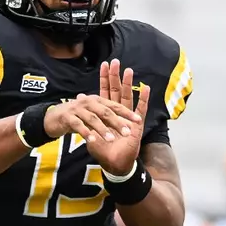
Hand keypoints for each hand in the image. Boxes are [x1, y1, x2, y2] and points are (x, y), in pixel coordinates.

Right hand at [42, 92, 139, 147]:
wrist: (53, 118)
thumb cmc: (77, 117)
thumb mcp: (93, 115)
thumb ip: (106, 118)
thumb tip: (125, 122)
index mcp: (97, 100)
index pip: (115, 106)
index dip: (127, 113)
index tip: (138, 121)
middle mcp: (89, 102)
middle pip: (106, 112)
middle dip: (117, 122)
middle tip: (127, 132)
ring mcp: (77, 109)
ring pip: (93, 119)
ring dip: (103, 129)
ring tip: (111, 139)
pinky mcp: (68, 117)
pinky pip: (78, 125)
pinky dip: (86, 133)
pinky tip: (92, 141)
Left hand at [87, 60, 151, 175]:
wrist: (114, 164)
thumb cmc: (103, 149)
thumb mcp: (91, 130)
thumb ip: (87, 113)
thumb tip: (80, 98)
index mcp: (108, 113)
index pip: (106, 92)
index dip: (105, 79)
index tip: (104, 64)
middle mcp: (119, 113)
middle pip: (117, 91)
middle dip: (116, 76)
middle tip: (115, 61)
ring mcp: (129, 118)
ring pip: (129, 97)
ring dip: (129, 84)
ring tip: (128, 70)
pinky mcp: (137, 125)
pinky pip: (141, 110)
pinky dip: (144, 100)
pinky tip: (146, 88)